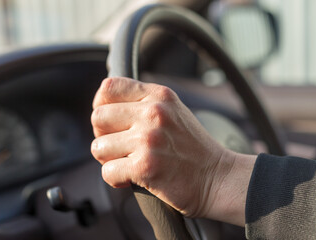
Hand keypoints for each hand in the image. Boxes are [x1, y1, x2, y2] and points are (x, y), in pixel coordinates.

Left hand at [91, 77, 255, 225]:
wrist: (217, 178)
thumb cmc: (193, 148)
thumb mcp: (173, 111)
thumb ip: (142, 103)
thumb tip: (103, 104)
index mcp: (158, 95)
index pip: (109, 87)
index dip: (101, 105)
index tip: (110, 122)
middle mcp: (153, 113)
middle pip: (98, 117)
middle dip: (103, 136)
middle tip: (120, 147)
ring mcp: (148, 139)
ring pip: (98, 147)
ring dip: (110, 160)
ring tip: (129, 162)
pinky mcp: (145, 166)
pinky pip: (107, 172)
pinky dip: (116, 179)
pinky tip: (133, 177)